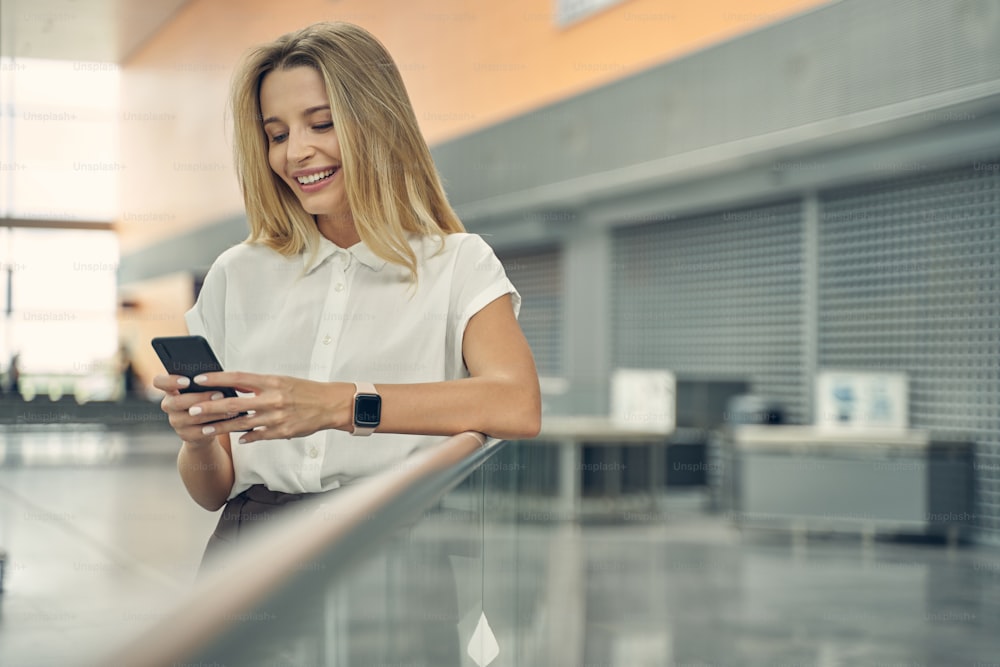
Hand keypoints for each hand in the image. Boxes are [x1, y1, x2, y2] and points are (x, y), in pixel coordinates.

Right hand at [152, 374, 231, 447]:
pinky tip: (225, 422)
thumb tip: (216, 374)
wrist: (207, 426)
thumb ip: (203, 382)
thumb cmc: (206, 400)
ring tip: (230, 408)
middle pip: (177, 402)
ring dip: (212, 412)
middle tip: (220, 394)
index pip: (159, 381)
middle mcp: (169, 405)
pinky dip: (214, 426)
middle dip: (200, 398)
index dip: (169, 381)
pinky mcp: (185, 435)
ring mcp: (175, 421)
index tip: (187, 381)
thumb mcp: (203, 388)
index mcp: (171, 389)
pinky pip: (199, 432)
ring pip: (191, 417)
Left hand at [178, 371, 351, 443]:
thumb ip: (259, 385)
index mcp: (272, 382)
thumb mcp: (282, 381)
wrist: (329, 404)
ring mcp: (276, 417)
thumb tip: (234, 387)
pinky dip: (246, 437)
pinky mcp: (282, 432)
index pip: (238, 378)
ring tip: (205, 429)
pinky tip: (237, 439)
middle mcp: (272, 399)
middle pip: (235, 404)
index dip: (217, 379)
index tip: (199, 379)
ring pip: (242, 424)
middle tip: (192, 410)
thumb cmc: (305, 390)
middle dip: (211, 408)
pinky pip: (258, 435)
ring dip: (221, 427)